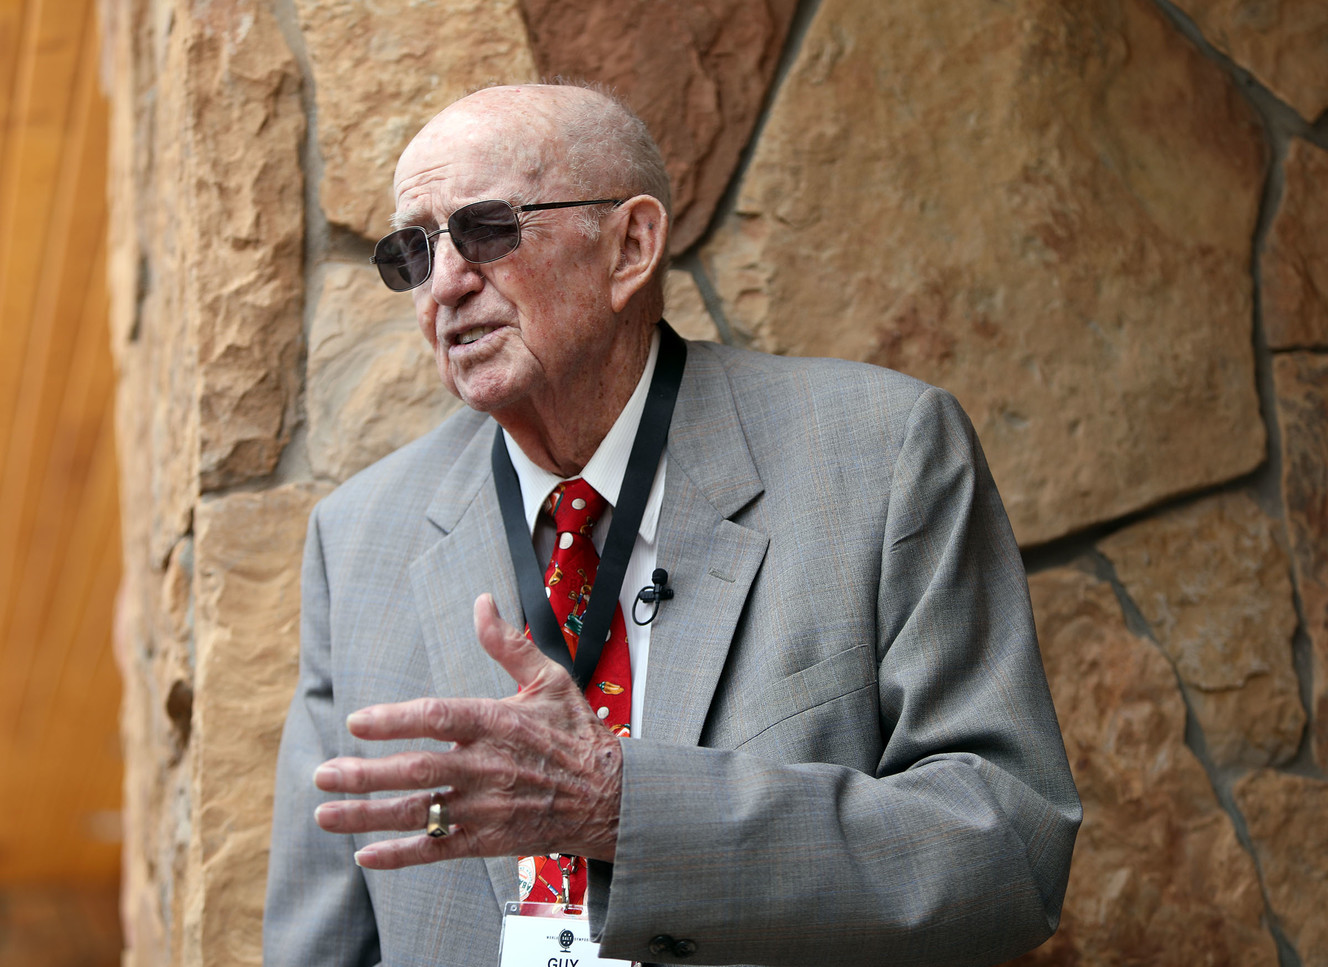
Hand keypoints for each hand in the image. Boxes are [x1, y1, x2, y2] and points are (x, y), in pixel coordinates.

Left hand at [311, 593, 622, 868]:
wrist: (612, 796)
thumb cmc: (578, 734)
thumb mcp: (549, 678)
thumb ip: (507, 644)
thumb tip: (481, 604)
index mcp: (498, 722)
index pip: (438, 718)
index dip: (394, 720)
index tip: (356, 722)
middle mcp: (488, 766)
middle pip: (417, 770)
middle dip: (364, 774)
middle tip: (323, 774)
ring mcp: (486, 807)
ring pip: (419, 813)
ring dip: (368, 815)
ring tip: (326, 814)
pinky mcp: (489, 839)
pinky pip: (439, 849)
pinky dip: (402, 854)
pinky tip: (366, 855)